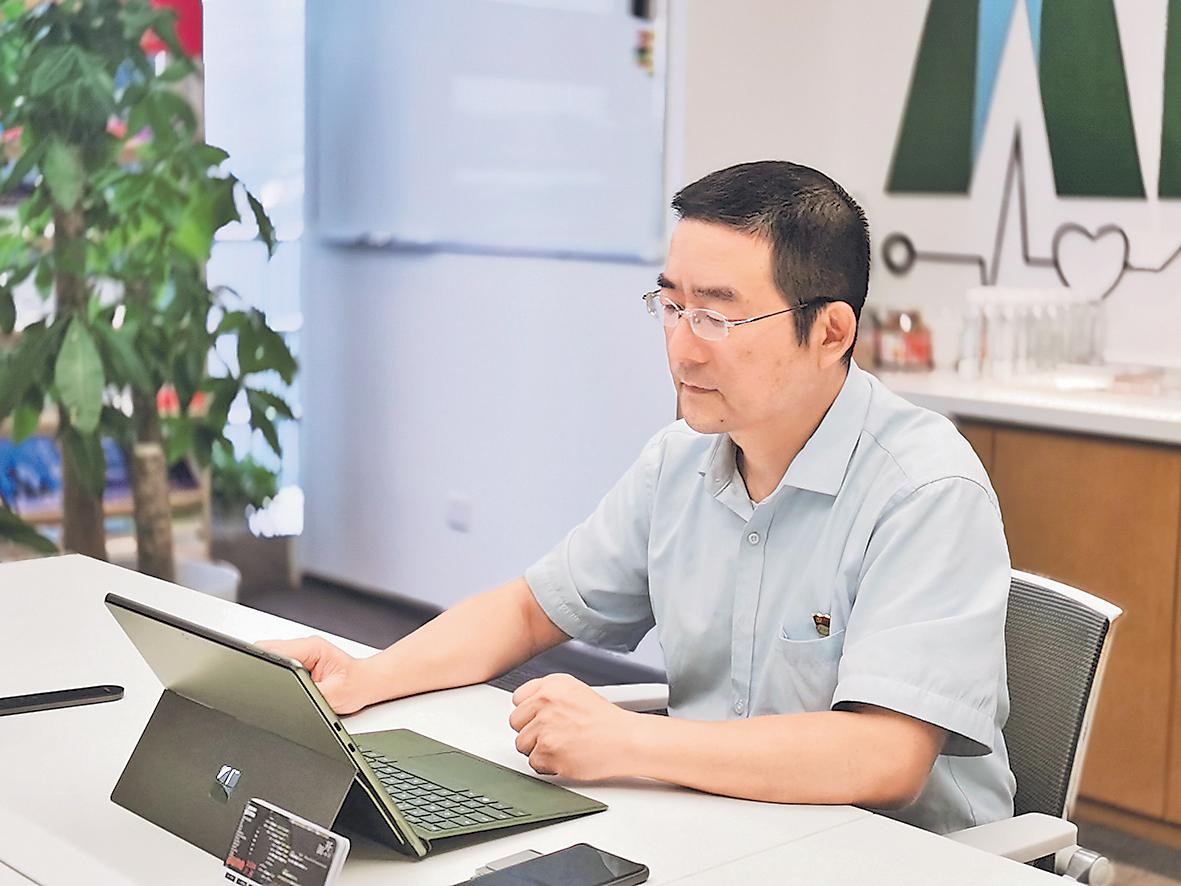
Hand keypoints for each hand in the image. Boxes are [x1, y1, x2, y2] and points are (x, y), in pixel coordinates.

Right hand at [257, 636, 375, 714]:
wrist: (367, 683)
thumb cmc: (356, 685)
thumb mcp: (333, 695)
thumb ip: (310, 693)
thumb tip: (289, 696)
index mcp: (312, 648)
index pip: (275, 649)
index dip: (262, 661)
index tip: (254, 672)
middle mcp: (305, 646)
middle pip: (268, 650)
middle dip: (261, 667)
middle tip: (263, 685)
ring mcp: (302, 652)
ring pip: (272, 655)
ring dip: (269, 669)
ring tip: (275, 685)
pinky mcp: (301, 660)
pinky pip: (280, 662)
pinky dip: (275, 673)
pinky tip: (282, 684)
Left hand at [509, 673, 637, 780]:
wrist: (627, 740)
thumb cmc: (608, 722)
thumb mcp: (577, 693)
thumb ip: (549, 698)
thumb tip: (528, 710)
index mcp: (553, 684)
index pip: (519, 698)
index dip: (529, 713)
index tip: (538, 719)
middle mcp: (546, 701)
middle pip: (516, 722)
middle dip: (531, 732)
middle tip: (554, 736)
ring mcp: (545, 726)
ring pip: (522, 744)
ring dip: (539, 750)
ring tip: (563, 747)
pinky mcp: (547, 750)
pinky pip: (533, 763)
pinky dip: (548, 766)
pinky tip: (566, 757)